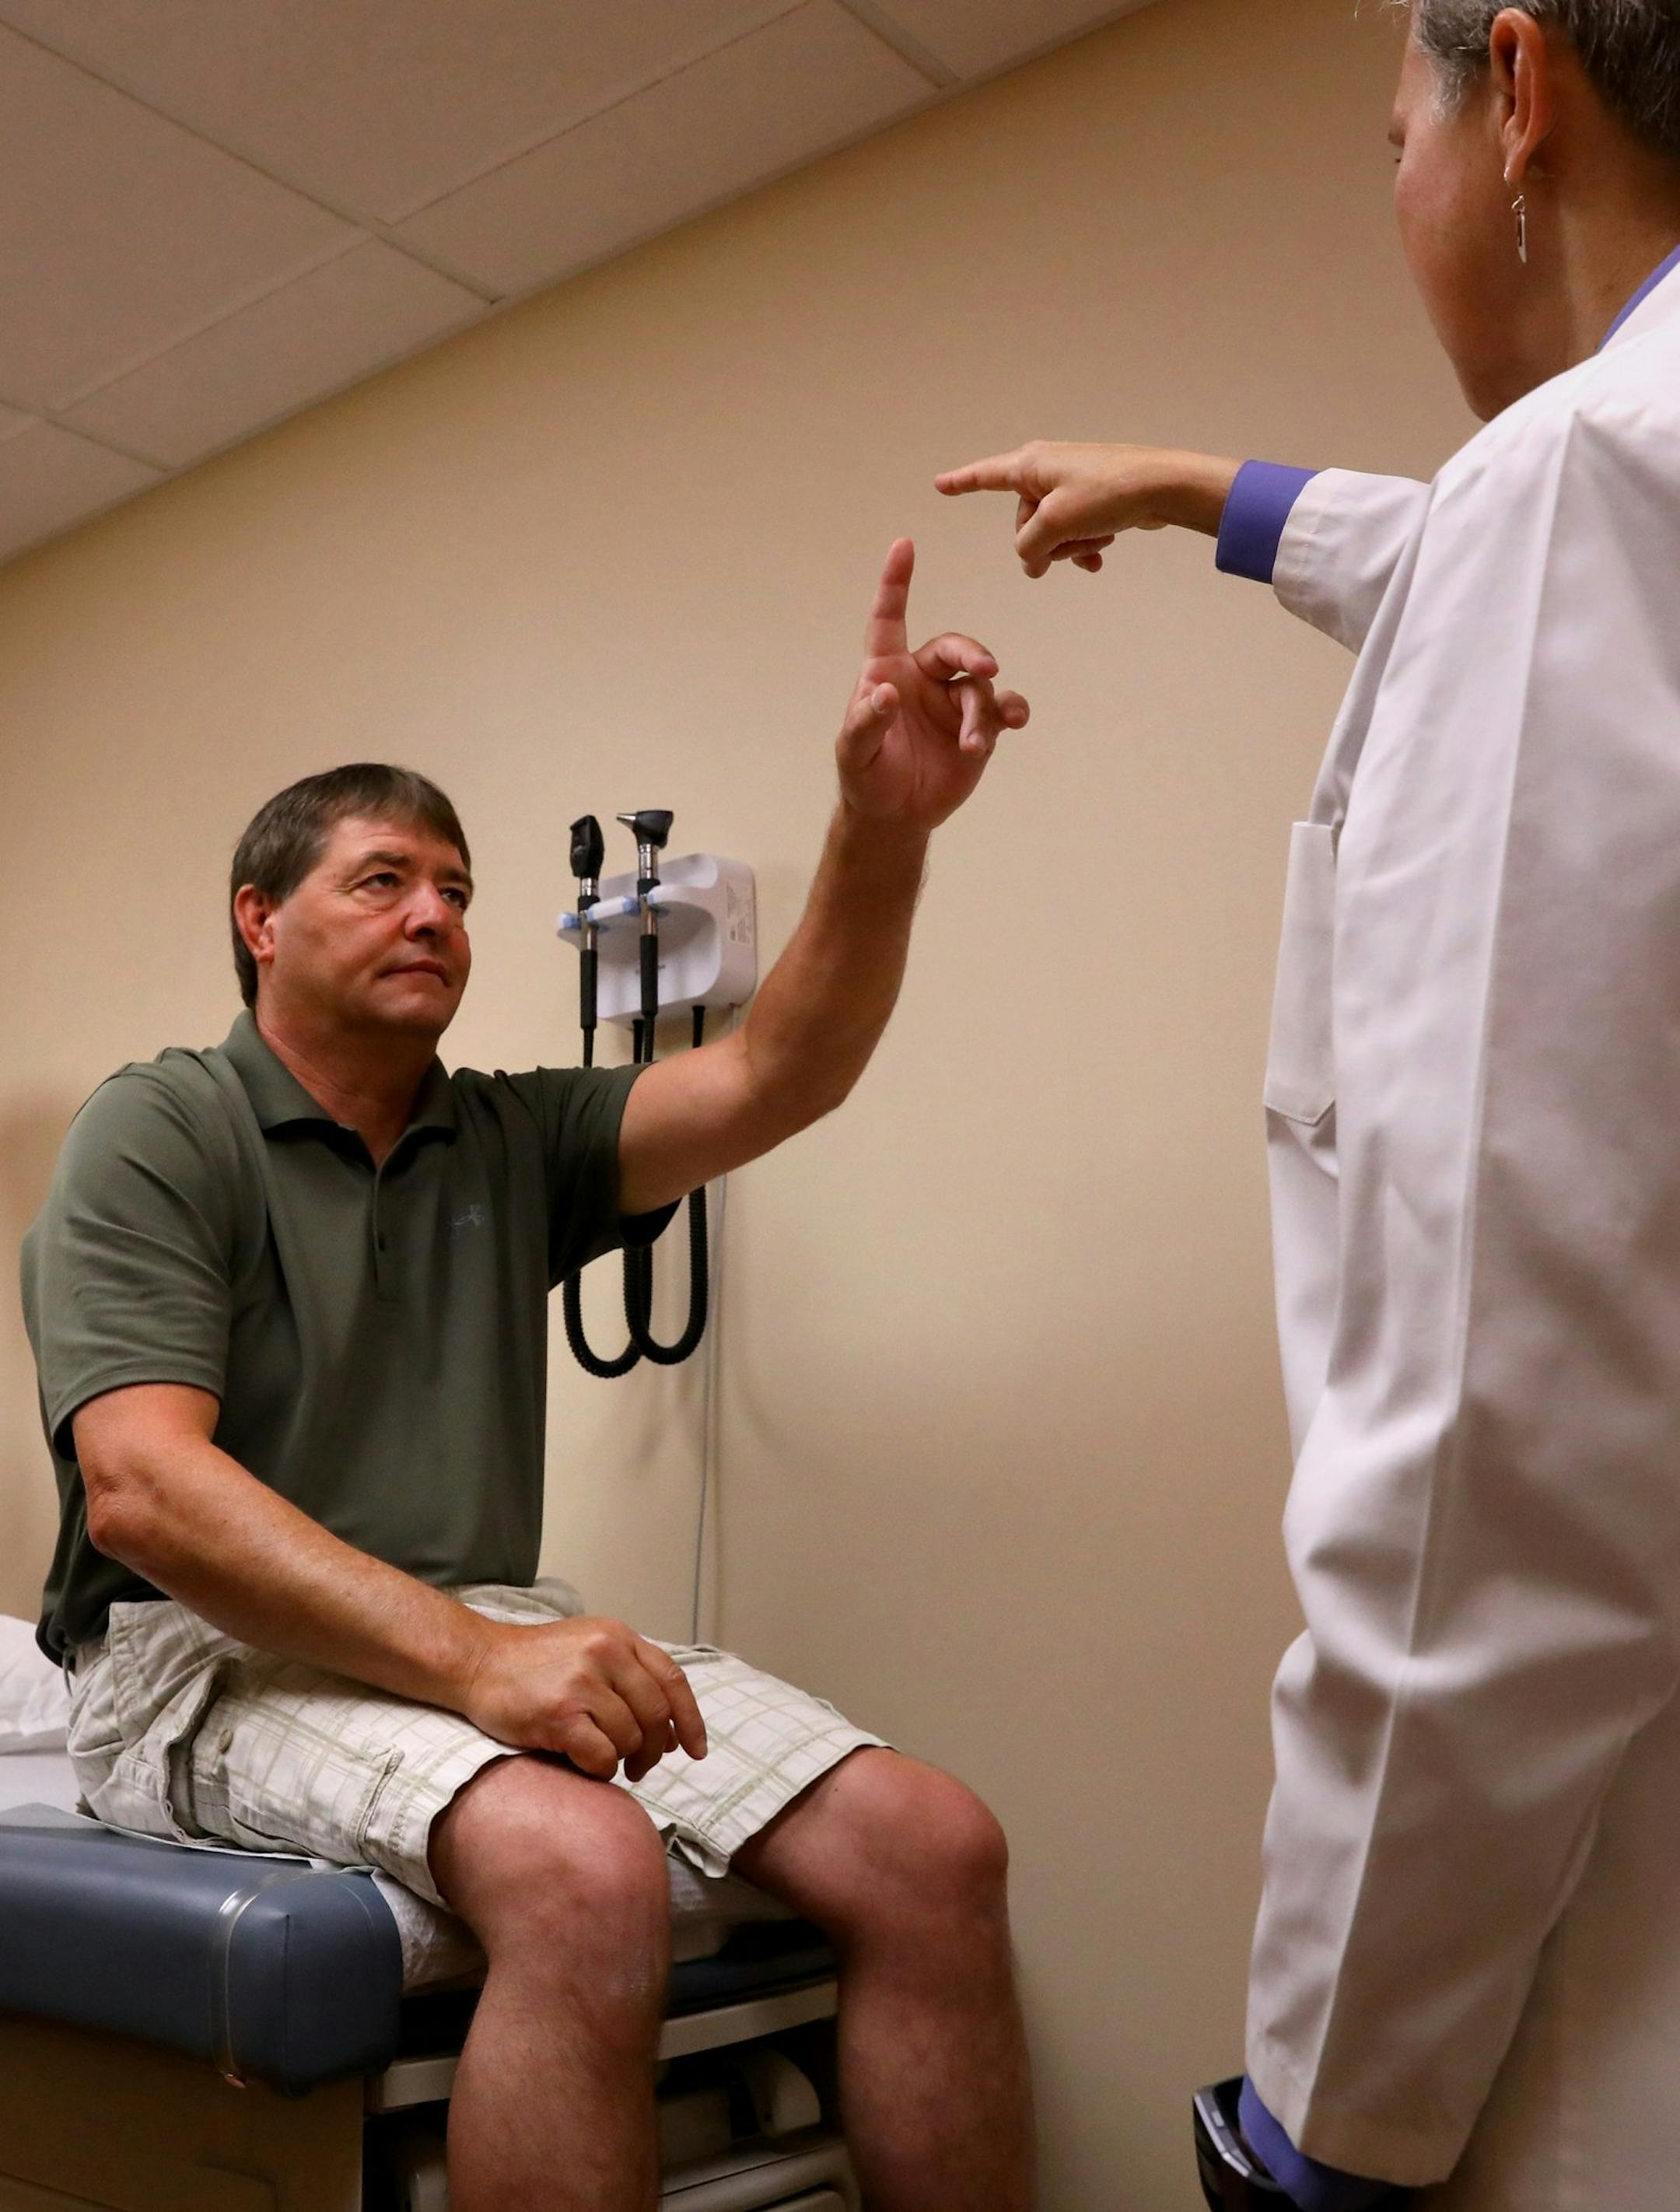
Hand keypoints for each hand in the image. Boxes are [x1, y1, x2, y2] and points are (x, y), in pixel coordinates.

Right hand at [460, 1614, 707, 1782]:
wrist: (478, 1663)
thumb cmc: (535, 1663)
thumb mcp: (590, 1647)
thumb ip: (630, 1678)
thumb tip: (673, 1733)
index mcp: (619, 1637)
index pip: (673, 1681)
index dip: (691, 1720)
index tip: (696, 1750)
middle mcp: (606, 1653)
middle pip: (657, 1716)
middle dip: (656, 1750)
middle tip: (641, 1766)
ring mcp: (582, 1683)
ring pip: (630, 1739)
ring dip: (621, 1759)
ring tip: (601, 1756)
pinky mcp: (559, 1714)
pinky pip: (602, 1757)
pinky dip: (599, 1770)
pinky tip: (583, 1762)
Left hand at [837, 539, 1029, 830]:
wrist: (896, 814)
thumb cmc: (866, 776)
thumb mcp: (855, 753)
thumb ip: (866, 722)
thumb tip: (883, 694)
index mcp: (887, 671)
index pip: (890, 619)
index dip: (895, 583)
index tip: (903, 545)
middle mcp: (923, 679)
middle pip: (953, 648)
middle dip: (972, 653)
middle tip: (985, 668)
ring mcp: (953, 702)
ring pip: (980, 687)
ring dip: (981, 713)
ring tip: (972, 745)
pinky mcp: (979, 727)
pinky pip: (1003, 709)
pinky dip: (1012, 712)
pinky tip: (1015, 721)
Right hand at [935, 441, 1240, 577]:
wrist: (1164, 487)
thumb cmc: (1108, 493)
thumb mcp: (1056, 523)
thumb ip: (1030, 546)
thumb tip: (1032, 562)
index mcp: (1030, 465)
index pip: (984, 476)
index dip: (960, 483)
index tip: (939, 485)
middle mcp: (1047, 470)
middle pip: (1024, 521)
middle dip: (1043, 543)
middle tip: (1068, 548)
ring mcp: (1071, 484)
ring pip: (1051, 531)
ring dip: (1070, 547)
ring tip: (1094, 546)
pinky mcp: (1093, 499)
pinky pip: (1075, 531)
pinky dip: (1084, 546)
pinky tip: (1101, 557)